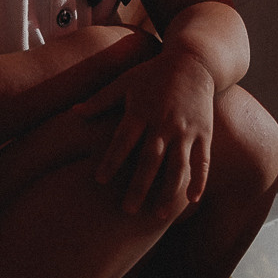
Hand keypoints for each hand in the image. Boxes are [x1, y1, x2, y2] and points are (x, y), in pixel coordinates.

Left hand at [75, 48, 214, 213]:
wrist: (193, 62)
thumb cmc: (152, 74)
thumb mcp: (124, 82)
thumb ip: (100, 100)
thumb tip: (73, 113)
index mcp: (141, 111)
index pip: (123, 141)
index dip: (111, 160)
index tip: (100, 180)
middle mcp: (163, 123)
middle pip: (149, 160)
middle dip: (138, 186)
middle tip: (126, 210)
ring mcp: (185, 130)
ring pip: (176, 166)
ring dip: (167, 192)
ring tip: (157, 215)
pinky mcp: (204, 132)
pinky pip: (202, 161)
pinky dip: (199, 180)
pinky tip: (192, 200)